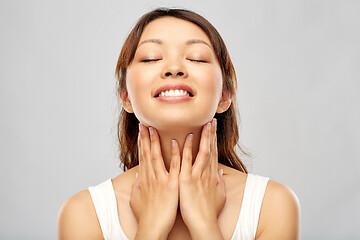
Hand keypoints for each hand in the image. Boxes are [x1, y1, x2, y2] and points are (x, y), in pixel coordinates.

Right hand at [130, 124, 179, 238]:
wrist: (152, 228)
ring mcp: (161, 180)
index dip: (142, 143)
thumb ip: (137, 186)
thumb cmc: (146, 216)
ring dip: (155, 141)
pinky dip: (174, 154)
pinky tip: (175, 142)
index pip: (143, 157)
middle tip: (145, 124)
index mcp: (145, 179)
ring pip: (157, 156)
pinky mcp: (171, 185)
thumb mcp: (137, 199)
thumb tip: (138, 176)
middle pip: (147, 153)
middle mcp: (151, 177)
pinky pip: (174, 166)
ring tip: (154, 127)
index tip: (142, 132)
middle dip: (145, 137)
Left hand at [178, 118, 225, 232]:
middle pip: (210, 149)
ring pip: (200, 152)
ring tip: (202, 123)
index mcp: (211, 176)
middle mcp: (205, 173)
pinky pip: (185, 162)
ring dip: (201, 137)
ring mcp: (196, 176)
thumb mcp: (218, 195)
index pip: (213, 154)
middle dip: (211, 134)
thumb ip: (218, 182)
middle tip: (211, 120)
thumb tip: (219, 173)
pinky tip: (183, 139)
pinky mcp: (186, 181)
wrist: (204, 224)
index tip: (213, 129)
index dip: (213, 140)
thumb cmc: (209, 212)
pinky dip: (185, 150)